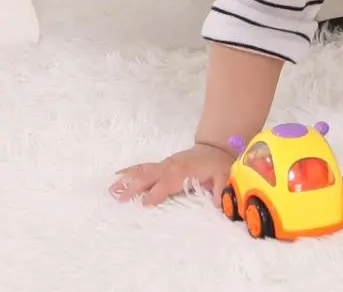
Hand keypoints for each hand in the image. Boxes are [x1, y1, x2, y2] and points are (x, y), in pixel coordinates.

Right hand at [109, 143, 234, 207]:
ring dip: (127, 178)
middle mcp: (170, 167)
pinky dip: (130, 171)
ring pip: (143, 170)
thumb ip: (220, 189)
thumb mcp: (224, 175)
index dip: (157, 192)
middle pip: (149, 176)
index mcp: (183, 172)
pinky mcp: (162, 164)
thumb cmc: (217, 165)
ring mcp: (164, 164)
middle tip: (118, 199)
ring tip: (110, 189)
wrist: (215, 147)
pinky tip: (116, 176)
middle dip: (134, 186)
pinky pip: (144, 167)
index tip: (144, 203)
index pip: (167, 183)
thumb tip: (217, 202)